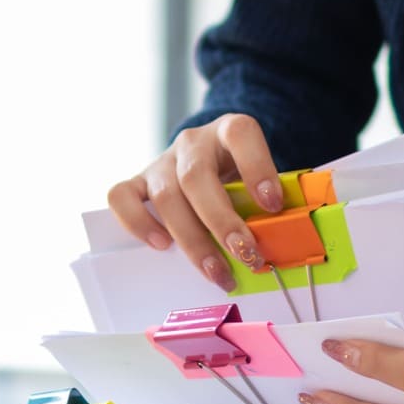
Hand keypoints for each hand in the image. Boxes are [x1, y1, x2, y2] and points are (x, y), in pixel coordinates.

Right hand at [106, 113, 284, 291]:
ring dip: (192, 240)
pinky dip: (138, 223)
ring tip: (216, 272)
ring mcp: (161, 160)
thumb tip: (282, 239)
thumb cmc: (239, 178)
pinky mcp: (137, 181)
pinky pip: (121, 196)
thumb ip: (265, 201)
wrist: (208, 163)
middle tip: (246, 255)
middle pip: (197, 177)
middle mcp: (192, 142)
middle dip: (222, 222)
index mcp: (229, 130)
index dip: (257, 167)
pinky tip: (162, 246)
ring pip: (166, 195)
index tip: (273, 205)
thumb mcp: (259, 179)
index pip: (240, 134)